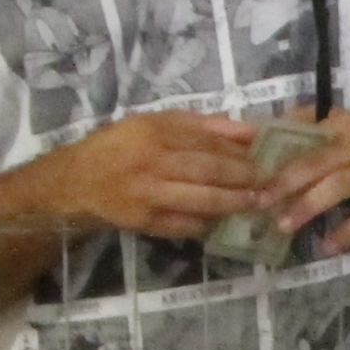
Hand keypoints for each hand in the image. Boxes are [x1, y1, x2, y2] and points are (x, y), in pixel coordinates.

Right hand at [26, 111, 270, 242]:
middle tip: (270, 186)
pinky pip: (187, 225)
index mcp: (157, 131)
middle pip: (210, 171)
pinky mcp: (146, 221)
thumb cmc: (123, 146)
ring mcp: (149, 193)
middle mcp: (153, 160)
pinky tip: (226, 222)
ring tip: (257, 205)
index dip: (242, 153)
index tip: (269, 159)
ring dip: (234, 204)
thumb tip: (253, 131)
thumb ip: (206, 126)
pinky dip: (210, 224)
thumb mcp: (159, 124)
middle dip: (245, 180)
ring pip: (202, 200)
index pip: (210, 142)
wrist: (79, 181)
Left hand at [257, 107, 349, 256]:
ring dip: (307, 207)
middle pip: (313, 160)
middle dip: (282, 182)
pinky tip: (327, 247)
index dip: (271, 146)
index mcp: (340, 122)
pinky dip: (345, 233)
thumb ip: (308, 140)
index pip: (299, 128)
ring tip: (283, 226)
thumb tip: (256, 149)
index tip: (245, 165)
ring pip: (335, 186)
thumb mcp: (343, 135)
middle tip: (257, 201)